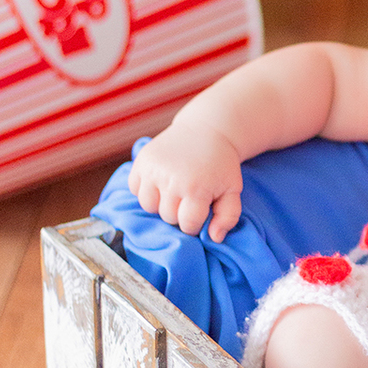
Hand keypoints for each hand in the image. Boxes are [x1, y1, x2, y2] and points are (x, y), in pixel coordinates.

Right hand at [127, 123, 243, 241]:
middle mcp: (172, 179)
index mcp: (196, 188)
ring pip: (148, 206)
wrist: (206, 129)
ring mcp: (153, 170)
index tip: (201, 211)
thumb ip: (228, 217)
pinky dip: (145, 190)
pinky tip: (161, 182)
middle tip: (189, 197)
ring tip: (174, 191)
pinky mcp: (141, 161)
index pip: (187, 225)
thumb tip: (214, 238)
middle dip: (179, 213)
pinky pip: (135, 189)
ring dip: (160, 204)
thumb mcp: (232, 190)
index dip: (195, 223)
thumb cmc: (221, 165)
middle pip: (167, 217)